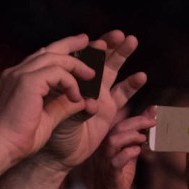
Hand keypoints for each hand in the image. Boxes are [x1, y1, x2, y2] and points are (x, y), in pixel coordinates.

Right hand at [0, 33, 94, 160]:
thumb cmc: (18, 138)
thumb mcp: (46, 118)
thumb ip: (61, 106)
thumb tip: (81, 100)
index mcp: (16, 79)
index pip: (40, 58)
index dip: (59, 52)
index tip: (77, 50)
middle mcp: (16, 72)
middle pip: (48, 50)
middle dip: (69, 44)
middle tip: (88, 41)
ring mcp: (20, 74)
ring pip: (55, 57)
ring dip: (76, 65)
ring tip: (91, 74)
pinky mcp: (28, 81)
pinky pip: (57, 72)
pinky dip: (71, 82)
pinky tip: (76, 96)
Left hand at [42, 31, 147, 168]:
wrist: (55, 154)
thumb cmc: (48, 130)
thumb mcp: (57, 114)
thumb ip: (75, 106)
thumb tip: (92, 104)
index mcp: (66, 77)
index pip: (77, 56)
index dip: (87, 48)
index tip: (94, 41)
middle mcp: (82, 82)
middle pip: (97, 57)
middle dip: (107, 44)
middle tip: (118, 34)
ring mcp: (97, 94)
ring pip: (111, 69)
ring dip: (121, 55)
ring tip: (131, 41)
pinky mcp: (109, 109)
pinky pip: (123, 94)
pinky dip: (132, 85)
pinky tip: (141, 76)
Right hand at [91, 106, 156, 188]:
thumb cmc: (120, 178)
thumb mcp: (129, 155)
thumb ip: (137, 138)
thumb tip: (150, 120)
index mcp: (107, 145)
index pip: (119, 123)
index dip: (136, 116)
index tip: (154, 112)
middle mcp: (103, 151)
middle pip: (117, 129)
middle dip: (137, 122)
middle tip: (154, 122)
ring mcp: (105, 163)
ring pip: (113, 141)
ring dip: (131, 136)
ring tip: (144, 137)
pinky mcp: (110, 176)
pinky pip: (115, 161)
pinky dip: (127, 153)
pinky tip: (138, 151)